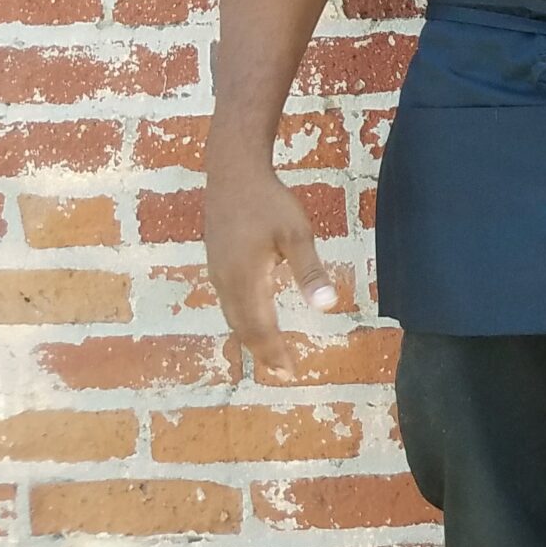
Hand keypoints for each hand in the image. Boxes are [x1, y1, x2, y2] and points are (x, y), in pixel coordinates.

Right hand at [205, 154, 336, 382]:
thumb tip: (327, 307)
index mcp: (246, 280)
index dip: (275, 352)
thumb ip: (310, 272)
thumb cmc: (269, 202)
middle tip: (281, 373)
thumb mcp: (297, 234)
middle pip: (243, 328)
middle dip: (262, 352)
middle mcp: (226, 282)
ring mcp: (218, 272)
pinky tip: (253, 319)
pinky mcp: (217, 262)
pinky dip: (242, 320)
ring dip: (251, 338)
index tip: (290, 373)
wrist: (233, 172)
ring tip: (269, 355)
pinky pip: (229, 302)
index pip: (261, 328)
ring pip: (233, 316)